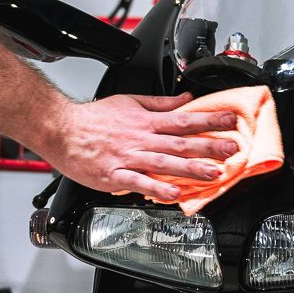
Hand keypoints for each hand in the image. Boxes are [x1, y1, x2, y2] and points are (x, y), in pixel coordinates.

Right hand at [51, 94, 238, 201]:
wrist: (62, 130)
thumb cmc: (94, 119)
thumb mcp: (130, 102)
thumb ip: (160, 103)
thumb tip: (185, 98)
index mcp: (146, 121)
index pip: (185, 119)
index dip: (210, 120)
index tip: (230, 121)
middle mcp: (141, 139)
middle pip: (180, 142)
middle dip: (208, 146)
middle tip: (231, 150)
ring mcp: (128, 158)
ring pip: (165, 163)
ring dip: (190, 169)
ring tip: (212, 174)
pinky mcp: (115, 176)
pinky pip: (139, 182)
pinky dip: (156, 188)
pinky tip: (173, 194)